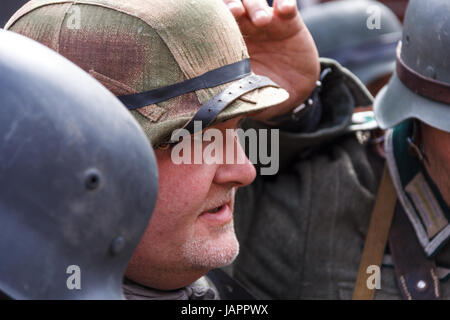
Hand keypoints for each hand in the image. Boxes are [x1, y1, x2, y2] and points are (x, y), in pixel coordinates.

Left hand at [224, 0, 319, 120]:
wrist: (292, 94)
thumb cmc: (262, 93)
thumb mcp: (246, 97)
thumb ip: (233, 98)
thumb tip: (218, 111)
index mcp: (229, 45)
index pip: (216, 24)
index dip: (214, 19)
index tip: (214, 23)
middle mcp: (246, 29)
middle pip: (234, 5)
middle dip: (233, 4)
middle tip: (236, 13)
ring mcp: (267, 23)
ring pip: (256, 2)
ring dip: (256, 6)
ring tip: (262, 20)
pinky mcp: (289, 23)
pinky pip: (287, 5)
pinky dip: (286, 3)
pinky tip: (285, 9)